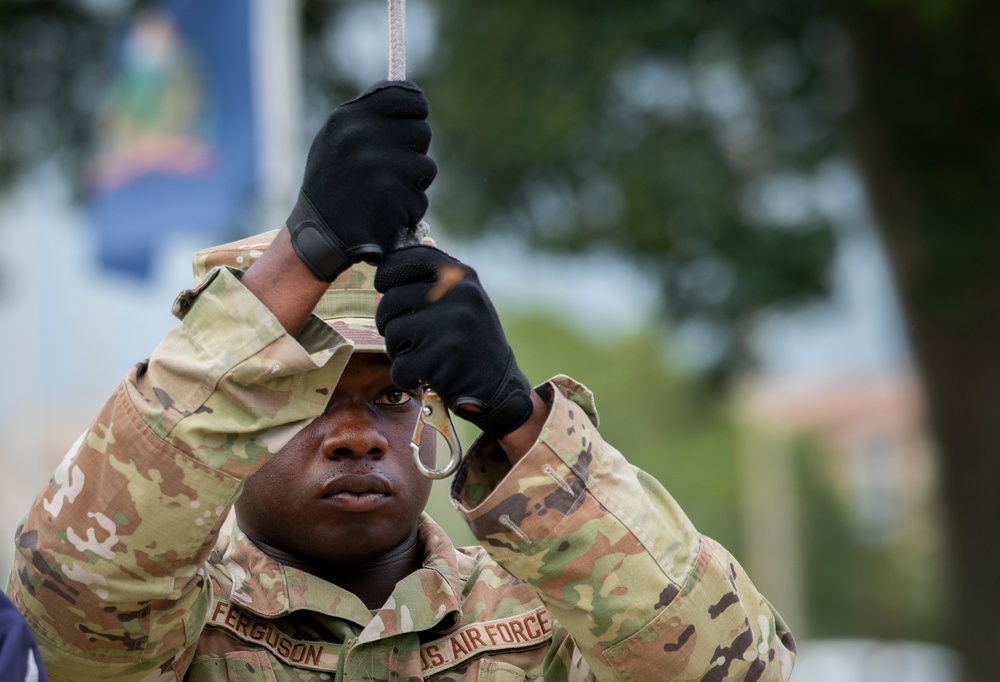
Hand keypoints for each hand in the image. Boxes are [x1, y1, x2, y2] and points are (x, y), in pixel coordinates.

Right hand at [286, 81, 436, 279]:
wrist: (318, 236)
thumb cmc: (331, 187)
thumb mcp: (336, 141)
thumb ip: (369, 120)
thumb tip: (414, 101)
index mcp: (348, 118)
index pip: (405, 96)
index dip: (417, 110)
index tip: (413, 122)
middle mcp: (363, 136)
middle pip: (422, 132)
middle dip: (414, 153)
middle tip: (391, 171)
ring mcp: (379, 166)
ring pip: (426, 168)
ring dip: (412, 185)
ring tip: (384, 195)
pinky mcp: (393, 197)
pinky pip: (419, 199)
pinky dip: (408, 211)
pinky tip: (384, 215)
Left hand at [374, 246, 533, 438]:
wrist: (500, 388)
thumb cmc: (473, 343)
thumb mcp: (466, 300)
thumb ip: (438, 277)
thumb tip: (413, 247)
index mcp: (460, 276)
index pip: (404, 259)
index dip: (387, 276)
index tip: (387, 288)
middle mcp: (457, 294)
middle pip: (390, 300)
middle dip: (390, 323)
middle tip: (410, 338)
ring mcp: (449, 325)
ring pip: (391, 333)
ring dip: (399, 351)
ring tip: (424, 355)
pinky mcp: (440, 357)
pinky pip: (399, 365)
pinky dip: (407, 376)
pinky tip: (428, 375)